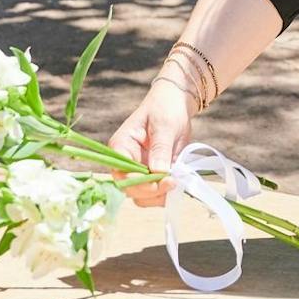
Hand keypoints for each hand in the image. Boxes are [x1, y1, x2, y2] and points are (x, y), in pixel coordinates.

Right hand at [107, 77, 196, 206]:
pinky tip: (178, 183)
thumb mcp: (164, 125)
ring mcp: (139, 170)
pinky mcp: (153, 174)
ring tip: (177, 182)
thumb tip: (158, 173)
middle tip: (173, 183)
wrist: (176, 103)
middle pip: (130, 189)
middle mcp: (126, 162)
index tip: (159, 183)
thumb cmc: (166, 108)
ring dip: (159, 196)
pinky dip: (165, 193)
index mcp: (121, 147)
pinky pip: (155, 193)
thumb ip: (160, 148)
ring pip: (142, 195)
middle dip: (151, 192)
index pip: (121, 173)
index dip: (138, 183)